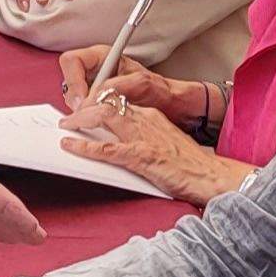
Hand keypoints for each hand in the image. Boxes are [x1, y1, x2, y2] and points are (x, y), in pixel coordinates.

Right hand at [53, 45, 206, 123]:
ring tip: (100, 115)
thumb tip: (94, 97)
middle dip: (76, 98)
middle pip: (68, 81)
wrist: (170, 106)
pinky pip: (80, 110)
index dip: (73, 80)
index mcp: (102, 56)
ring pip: (72, 97)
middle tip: (87, 112)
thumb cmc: (159, 90)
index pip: (72, 61)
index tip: (82, 99)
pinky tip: (101, 120)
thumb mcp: (141, 83)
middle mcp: (95, 70)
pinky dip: (87, 117)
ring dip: (82, 109)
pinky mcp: (95, 103)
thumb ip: (115, 86)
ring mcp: (92, 87)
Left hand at [57, 96, 245, 205]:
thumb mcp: (164, 140)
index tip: (83, 108)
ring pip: (104, 117)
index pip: (118, 100)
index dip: (97, 102)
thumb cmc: (189, 164)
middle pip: (108, 103)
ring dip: (80, 120)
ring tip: (66, 126)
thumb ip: (143, 134)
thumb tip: (119, 138)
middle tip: (68, 117)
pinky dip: (85, 146)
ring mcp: (143, 136)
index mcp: (151, 115)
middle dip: (84, 107)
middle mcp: (146, 119)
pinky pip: (106, 148)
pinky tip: (71, 145)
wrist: (209, 175)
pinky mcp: (141, 155)